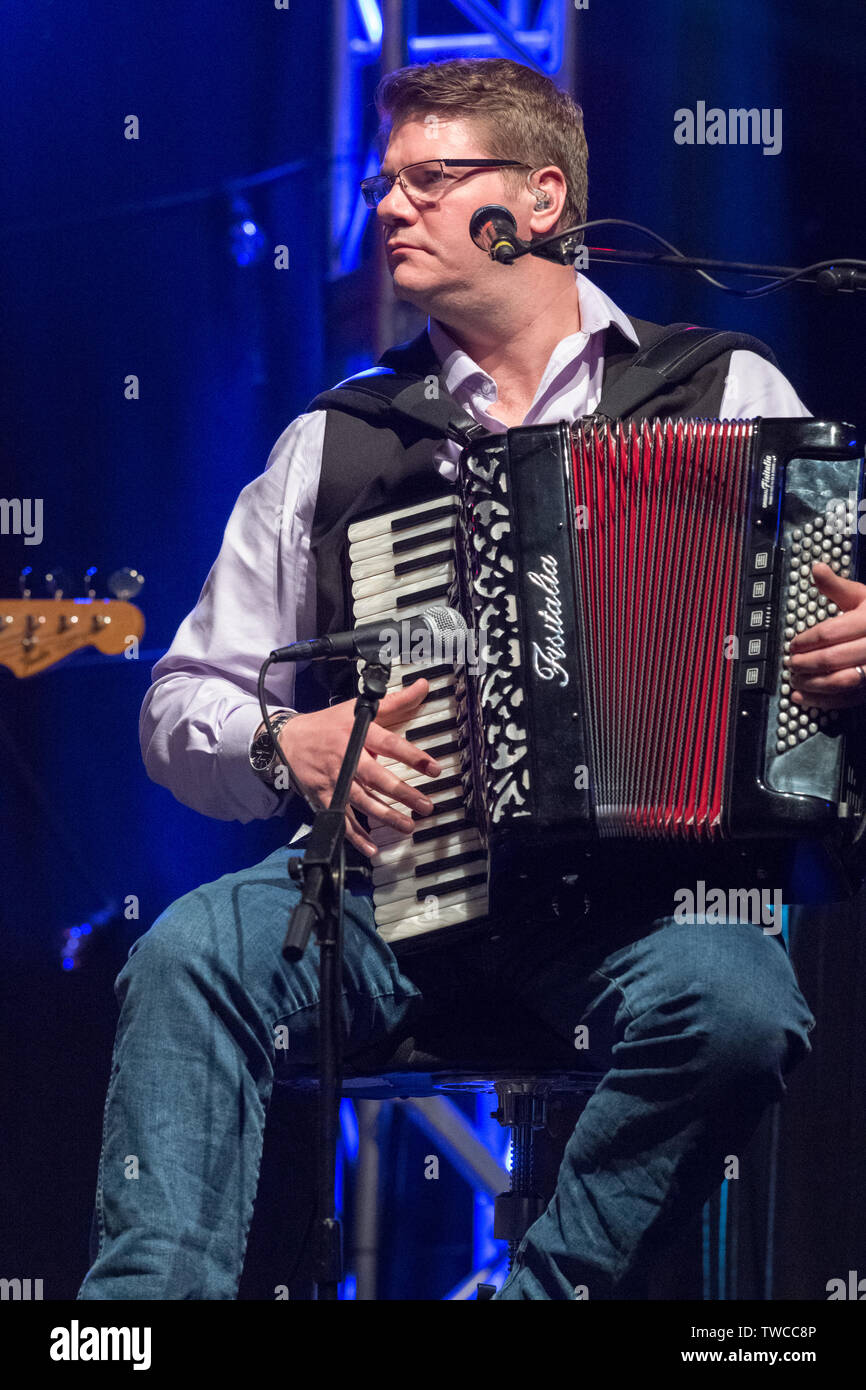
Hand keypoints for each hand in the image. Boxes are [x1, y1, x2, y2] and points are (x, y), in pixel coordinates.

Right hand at [278, 678, 441, 855]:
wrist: (289, 740)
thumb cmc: (330, 724)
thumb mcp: (361, 709)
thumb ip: (396, 701)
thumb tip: (423, 685)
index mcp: (358, 733)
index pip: (390, 744)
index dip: (413, 756)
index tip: (434, 768)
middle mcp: (347, 757)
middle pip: (377, 778)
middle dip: (402, 794)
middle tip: (426, 806)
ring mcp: (335, 780)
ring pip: (362, 801)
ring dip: (386, 816)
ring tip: (409, 826)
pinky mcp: (324, 796)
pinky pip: (342, 819)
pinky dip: (356, 836)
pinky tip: (372, 848)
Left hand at [788, 562, 865, 708]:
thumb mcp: (864, 597)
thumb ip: (838, 587)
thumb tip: (816, 569)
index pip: (829, 633)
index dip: (805, 640)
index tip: (792, 644)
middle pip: (831, 658)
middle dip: (804, 663)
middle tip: (791, 663)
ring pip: (839, 682)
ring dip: (810, 684)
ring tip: (794, 680)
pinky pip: (846, 699)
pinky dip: (821, 701)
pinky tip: (803, 698)